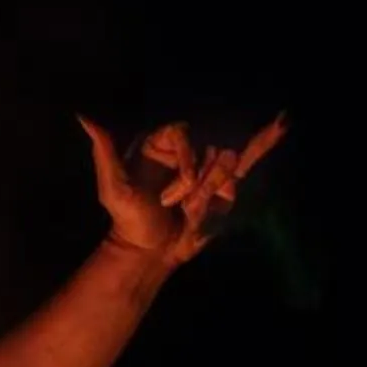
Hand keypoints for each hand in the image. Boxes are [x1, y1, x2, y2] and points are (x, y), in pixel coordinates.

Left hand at [81, 110, 285, 266]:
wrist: (151, 250)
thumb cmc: (129, 218)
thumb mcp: (113, 186)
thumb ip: (104, 151)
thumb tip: (85, 116)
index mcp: (160, 144)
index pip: (183, 133)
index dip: (187, 159)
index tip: (182, 185)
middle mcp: (186, 149)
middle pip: (207, 147)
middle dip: (201, 178)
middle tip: (182, 203)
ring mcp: (206, 165)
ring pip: (225, 162)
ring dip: (213, 187)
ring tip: (192, 208)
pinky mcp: (224, 183)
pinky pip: (246, 159)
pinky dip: (263, 142)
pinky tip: (281, 124)